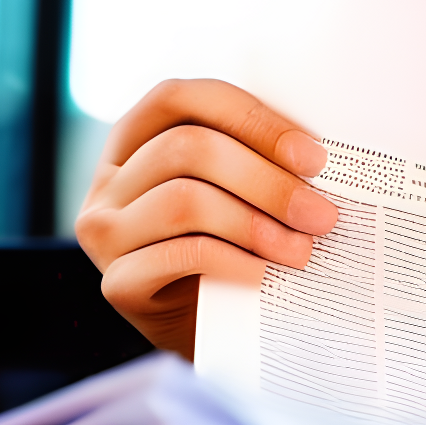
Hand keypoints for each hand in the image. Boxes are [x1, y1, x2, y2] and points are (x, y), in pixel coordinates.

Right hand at [75, 79, 338, 358]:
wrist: (214, 326)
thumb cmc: (234, 243)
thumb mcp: (238, 190)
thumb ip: (259, 159)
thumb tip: (319, 154)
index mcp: (137, 136)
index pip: (182, 98)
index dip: (250, 119)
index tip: (313, 157)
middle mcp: (110, 179)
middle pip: (186, 149)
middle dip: (266, 180)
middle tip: (321, 215)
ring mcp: (104, 230)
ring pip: (183, 201)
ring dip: (255, 224)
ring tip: (302, 250)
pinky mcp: (117, 282)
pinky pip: (179, 256)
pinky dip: (235, 262)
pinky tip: (268, 275)